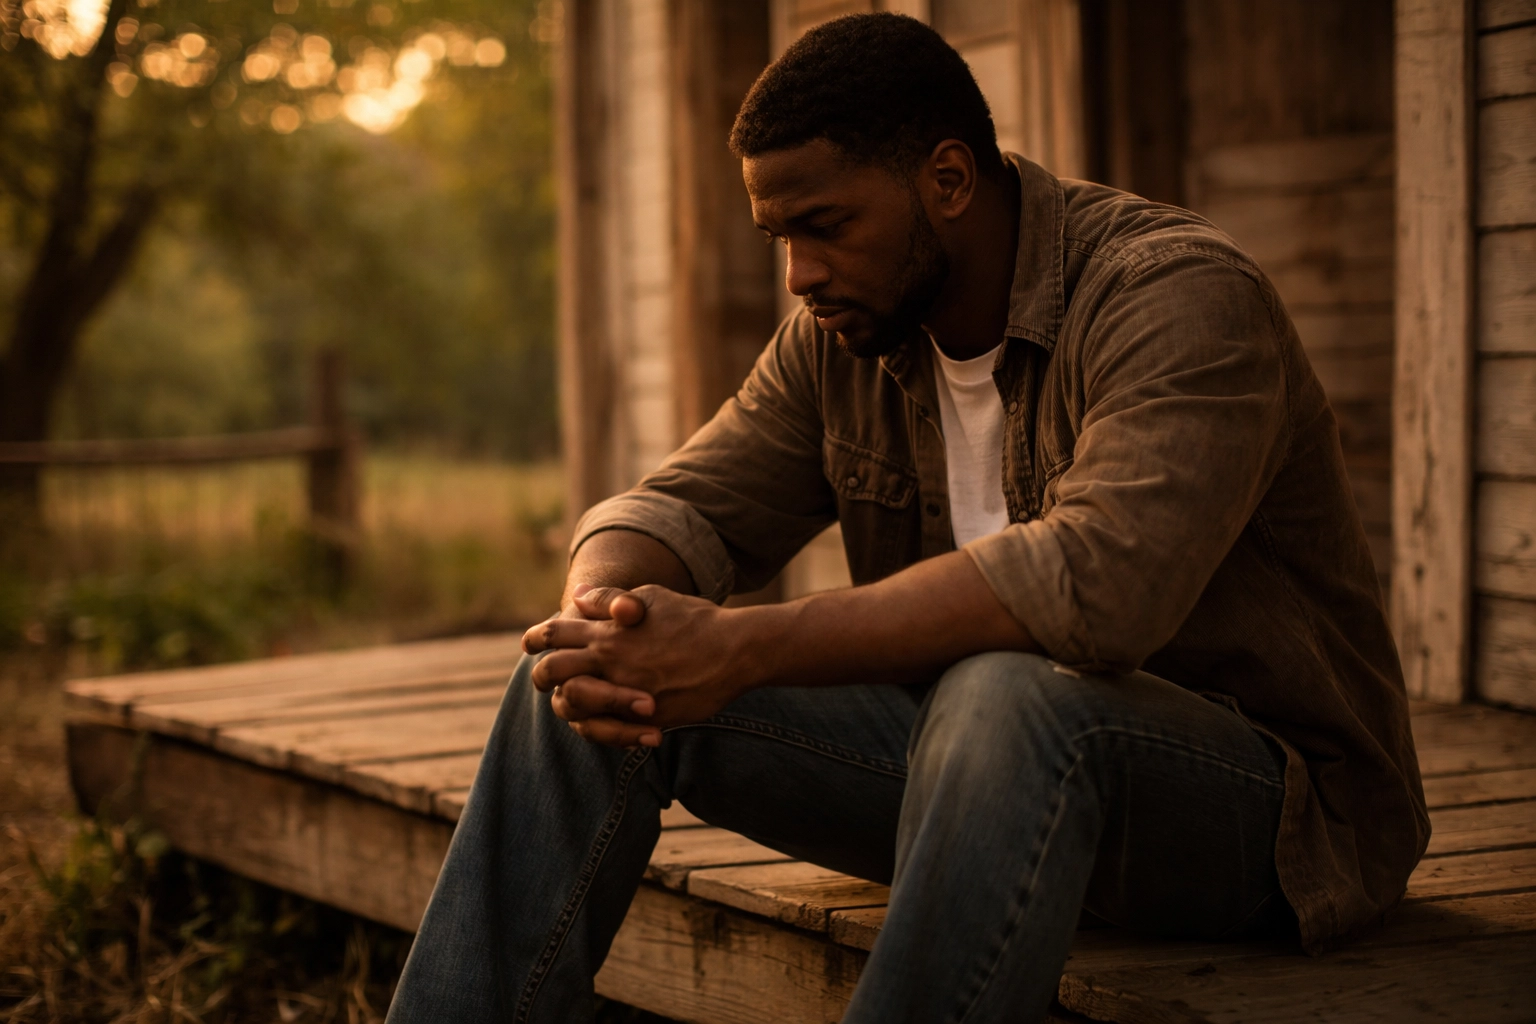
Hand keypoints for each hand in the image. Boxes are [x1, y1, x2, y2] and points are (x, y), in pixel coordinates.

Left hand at [521, 584, 754, 748]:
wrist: (735, 651)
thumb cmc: (695, 620)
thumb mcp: (651, 598)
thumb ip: (610, 600)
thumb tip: (578, 597)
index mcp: (608, 632)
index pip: (554, 633)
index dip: (535, 637)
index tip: (530, 643)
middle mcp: (610, 662)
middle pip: (551, 673)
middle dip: (541, 676)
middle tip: (544, 678)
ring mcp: (625, 693)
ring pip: (572, 707)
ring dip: (569, 705)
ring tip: (574, 703)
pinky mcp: (644, 718)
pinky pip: (606, 730)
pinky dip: (601, 727)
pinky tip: (607, 719)